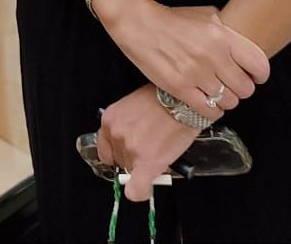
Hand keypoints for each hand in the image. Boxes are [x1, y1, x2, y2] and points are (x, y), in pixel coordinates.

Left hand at [98, 83, 197, 202]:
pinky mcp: (147, 162)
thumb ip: (128, 126)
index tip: (128, 156)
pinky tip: (147, 188)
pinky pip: (137, 189)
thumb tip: (133, 145)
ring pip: (132, 172)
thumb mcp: (135, 106)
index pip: (106, 149)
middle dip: (135, 159)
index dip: (119, 154)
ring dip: (144, 167)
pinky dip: (141, 191)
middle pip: (120, 161)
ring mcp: (130, 149)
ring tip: (159, 152)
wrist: (183, 99)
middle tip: (151, 149)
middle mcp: (116, 134)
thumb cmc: (164, 98)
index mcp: (110, 119)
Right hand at [107, 1, 268, 114]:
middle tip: (231, 85)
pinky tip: (207, 102)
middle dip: (241, 89)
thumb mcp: (206, 15)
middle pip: (245, 88)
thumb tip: (244, 50)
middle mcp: (212, 56)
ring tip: (216, 92)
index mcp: (222, 36)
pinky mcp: (180, 88)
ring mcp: (196, 73)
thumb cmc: (173, 19)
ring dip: (225, 100)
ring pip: (229, 101)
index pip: (259, 65)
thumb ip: (228, 33)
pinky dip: (212, 110)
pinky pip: (209, 111)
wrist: (138, 23)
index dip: (260, 75)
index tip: (255, 77)